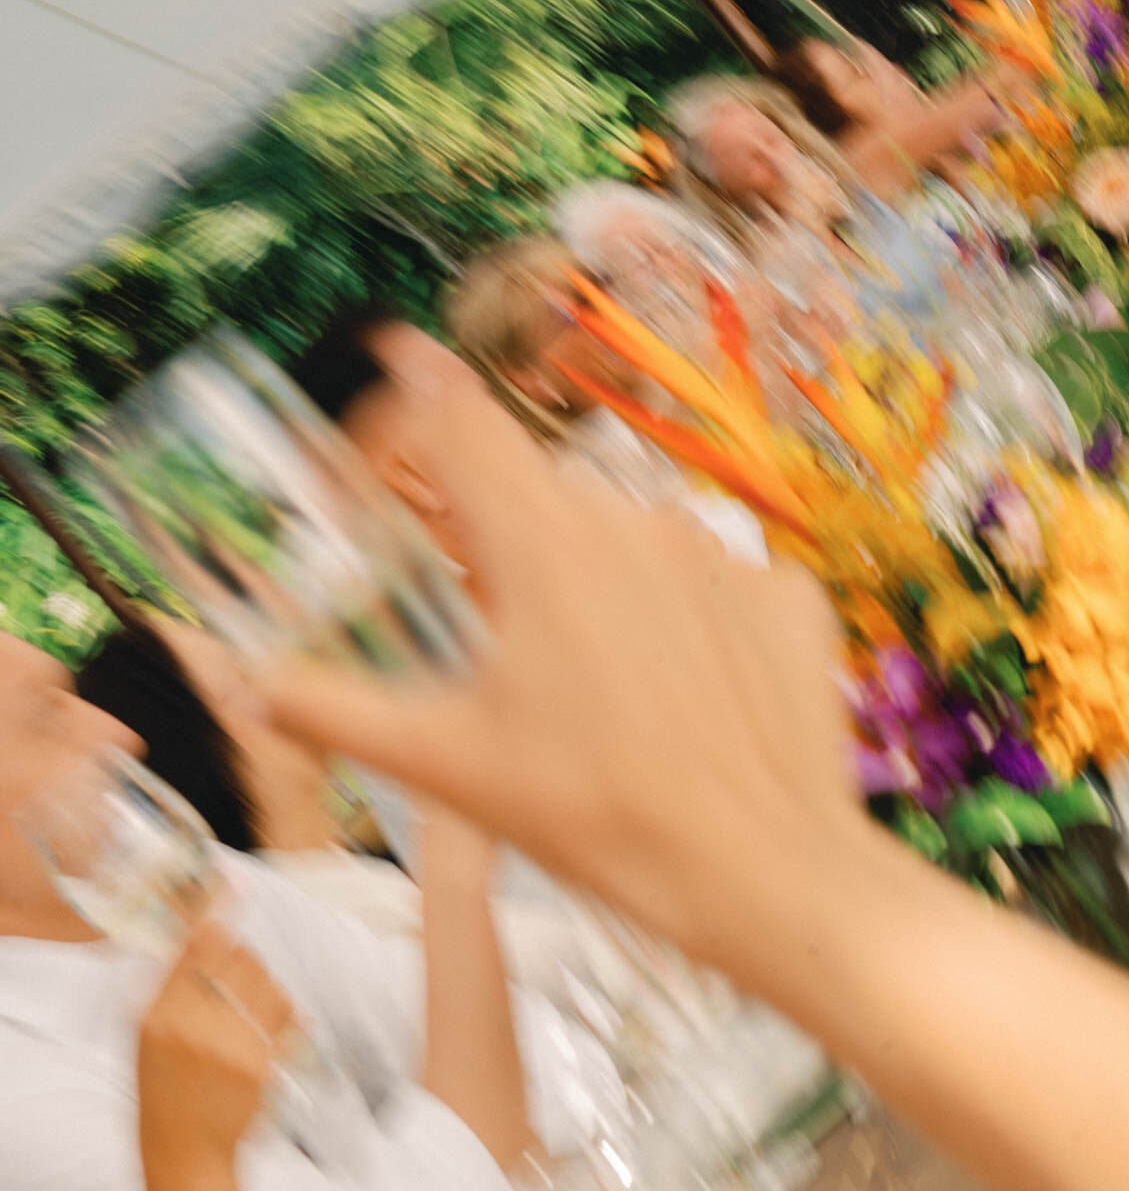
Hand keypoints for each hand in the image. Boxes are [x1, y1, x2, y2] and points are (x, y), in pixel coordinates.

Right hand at [138, 918, 294, 1190]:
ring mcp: (229, 1043)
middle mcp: (191, 1024)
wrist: (183, 1154)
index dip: (214, 907)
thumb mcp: (145, 1035)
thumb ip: (168, 983)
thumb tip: (193, 927)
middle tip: (230, 984)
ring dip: (260, 986)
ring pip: (264, 978)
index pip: (191, 945)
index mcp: (157, 1014)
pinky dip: (281, 1013)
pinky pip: (285, 1009)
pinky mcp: (261, 1062)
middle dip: (239, 959)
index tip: (232, 879)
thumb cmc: (163, 1090)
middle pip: (235, 954)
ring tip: (242, 1016)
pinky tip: (263, 1033)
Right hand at [259, 331, 853, 966]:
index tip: (398, 345)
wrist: (765, 874)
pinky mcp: (784, 593)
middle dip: (518, 558)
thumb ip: (337, 711)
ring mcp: (720, 552)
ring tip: (610, 698)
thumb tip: (253, 687)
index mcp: (542, 546)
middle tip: (517, 653)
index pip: (465, 424)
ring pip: (633, 546)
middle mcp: (632, 522)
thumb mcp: (448, 767)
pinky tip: (690, 698)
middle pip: (548, 504)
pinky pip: (714, 587)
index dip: (423, 381)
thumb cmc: (596, 818)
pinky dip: (691, 626)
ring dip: (606, 594)